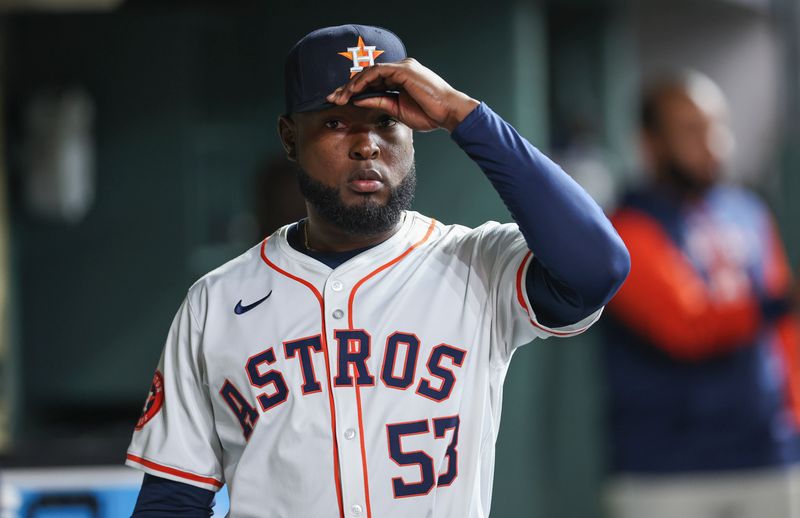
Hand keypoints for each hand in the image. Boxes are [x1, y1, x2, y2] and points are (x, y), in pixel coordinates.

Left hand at [326, 58, 479, 132]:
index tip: (340, 101)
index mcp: (401, 77)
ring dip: (352, 84)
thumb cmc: (429, 114)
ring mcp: (402, 67)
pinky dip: (363, 81)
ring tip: (339, 96)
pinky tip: (352, 91)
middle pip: (368, 74)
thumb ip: (379, 102)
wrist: (448, 113)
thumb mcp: (397, 109)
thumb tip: (359, 100)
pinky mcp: (403, 69)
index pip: (372, 81)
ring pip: (370, 71)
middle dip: (348, 87)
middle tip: (332, 98)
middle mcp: (401, 69)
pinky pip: (377, 72)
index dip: (355, 90)